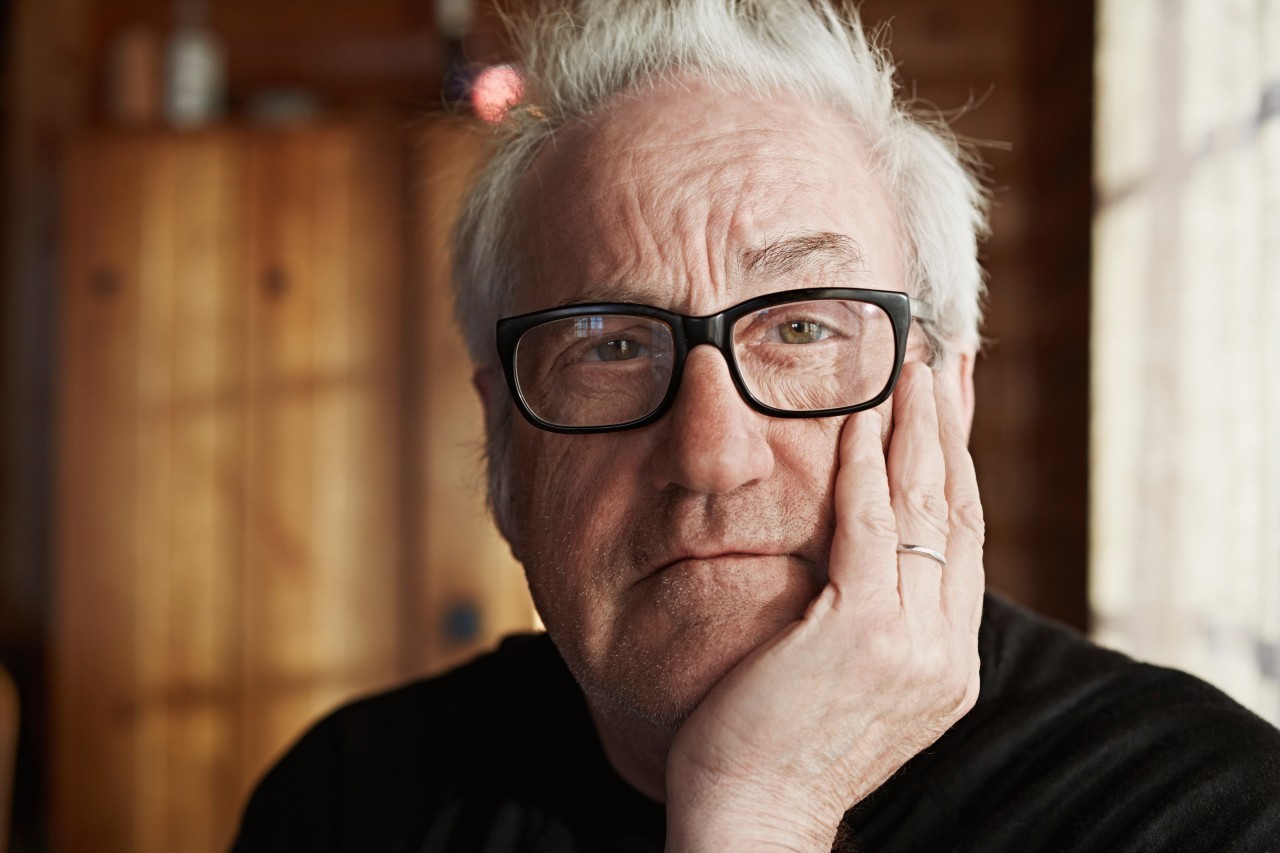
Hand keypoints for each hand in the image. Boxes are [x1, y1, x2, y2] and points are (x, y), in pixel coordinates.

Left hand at [664, 362, 984, 850]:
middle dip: (954, 429)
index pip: (966, 541)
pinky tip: (860, 419)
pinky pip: (870, 528)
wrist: (756, 818)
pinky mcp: (862, 632)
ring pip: (925, 510)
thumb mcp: (853, 688)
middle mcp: (946, 650)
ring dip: (918, 430)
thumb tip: (873, 567)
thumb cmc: (783, 750)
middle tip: (949, 361)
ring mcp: (912, 642)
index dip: (963, 467)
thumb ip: (879, 627)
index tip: (955, 407)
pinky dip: (866, 468)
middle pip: (960, 512)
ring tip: (912, 367)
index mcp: (948, 662)